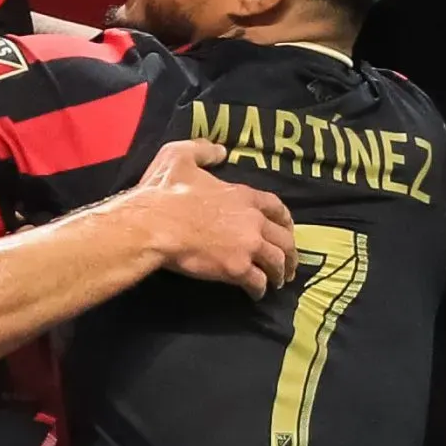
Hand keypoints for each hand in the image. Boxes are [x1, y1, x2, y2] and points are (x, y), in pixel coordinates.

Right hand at [123, 140, 294, 297]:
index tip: (288, 230)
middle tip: (290, 264)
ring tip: (277, 282)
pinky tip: (256, 294)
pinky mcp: (236, 268)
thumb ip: (203, 150)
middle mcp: (253, 221)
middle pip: (284, 238)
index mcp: (243, 195)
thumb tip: (221, 150)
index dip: (286, 221)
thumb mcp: (179, 156)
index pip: (277, 207)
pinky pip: (257, 282)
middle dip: (291, 252)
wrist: (155, 224)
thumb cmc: (165, 192)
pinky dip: (260, 289)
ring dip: (280, 273)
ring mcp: (247, 246)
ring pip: (277, 262)